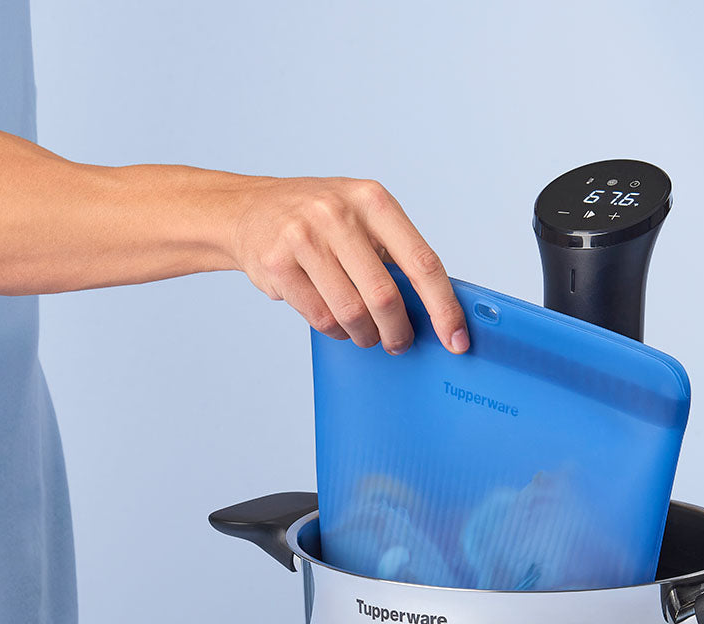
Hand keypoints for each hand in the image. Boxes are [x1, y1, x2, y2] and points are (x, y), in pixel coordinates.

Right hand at [229, 176, 468, 354]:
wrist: (248, 210)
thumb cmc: (317, 220)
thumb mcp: (360, 218)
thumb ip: (393, 254)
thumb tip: (435, 309)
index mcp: (373, 200)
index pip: (423, 262)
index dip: (444, 308)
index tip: (456, 340)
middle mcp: (338, 214)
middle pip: (385, 296)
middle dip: (398, 332)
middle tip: (399, 343)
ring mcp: (304, 237)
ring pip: (351, 313)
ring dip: (365, 335)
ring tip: (367, 335)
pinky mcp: (277, 264)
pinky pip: (320, 318)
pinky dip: (336, 332)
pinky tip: (338, 325)